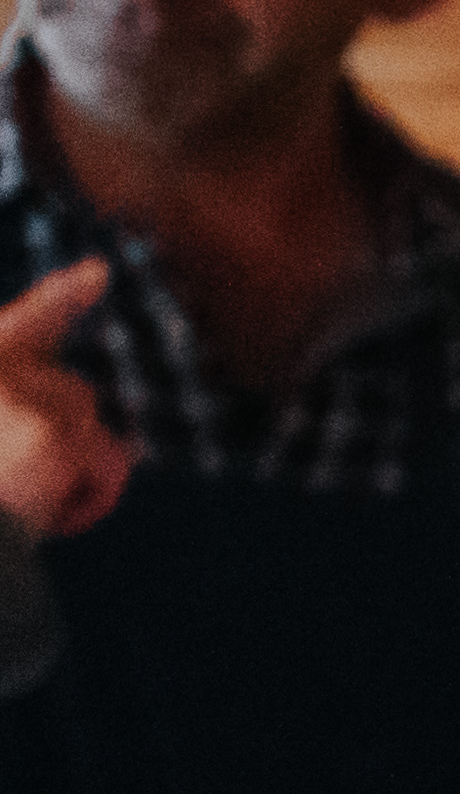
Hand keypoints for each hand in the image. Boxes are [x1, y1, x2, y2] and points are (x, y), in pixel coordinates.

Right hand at [0, 271, 129, 543]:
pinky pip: (108, 466)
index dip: (62, 298)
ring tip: (25, 506)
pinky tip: (49, 520)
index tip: (99, 273)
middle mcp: (2, 368)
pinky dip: (91, 501)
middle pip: (75, 396)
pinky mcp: (53, 430)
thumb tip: (115, 445)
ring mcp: (23, 394)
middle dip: (75, 442)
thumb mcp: (14, 456)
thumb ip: (42, 425)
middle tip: (28, 487)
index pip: (27, 321)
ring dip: (78, 478)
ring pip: (97, 433)